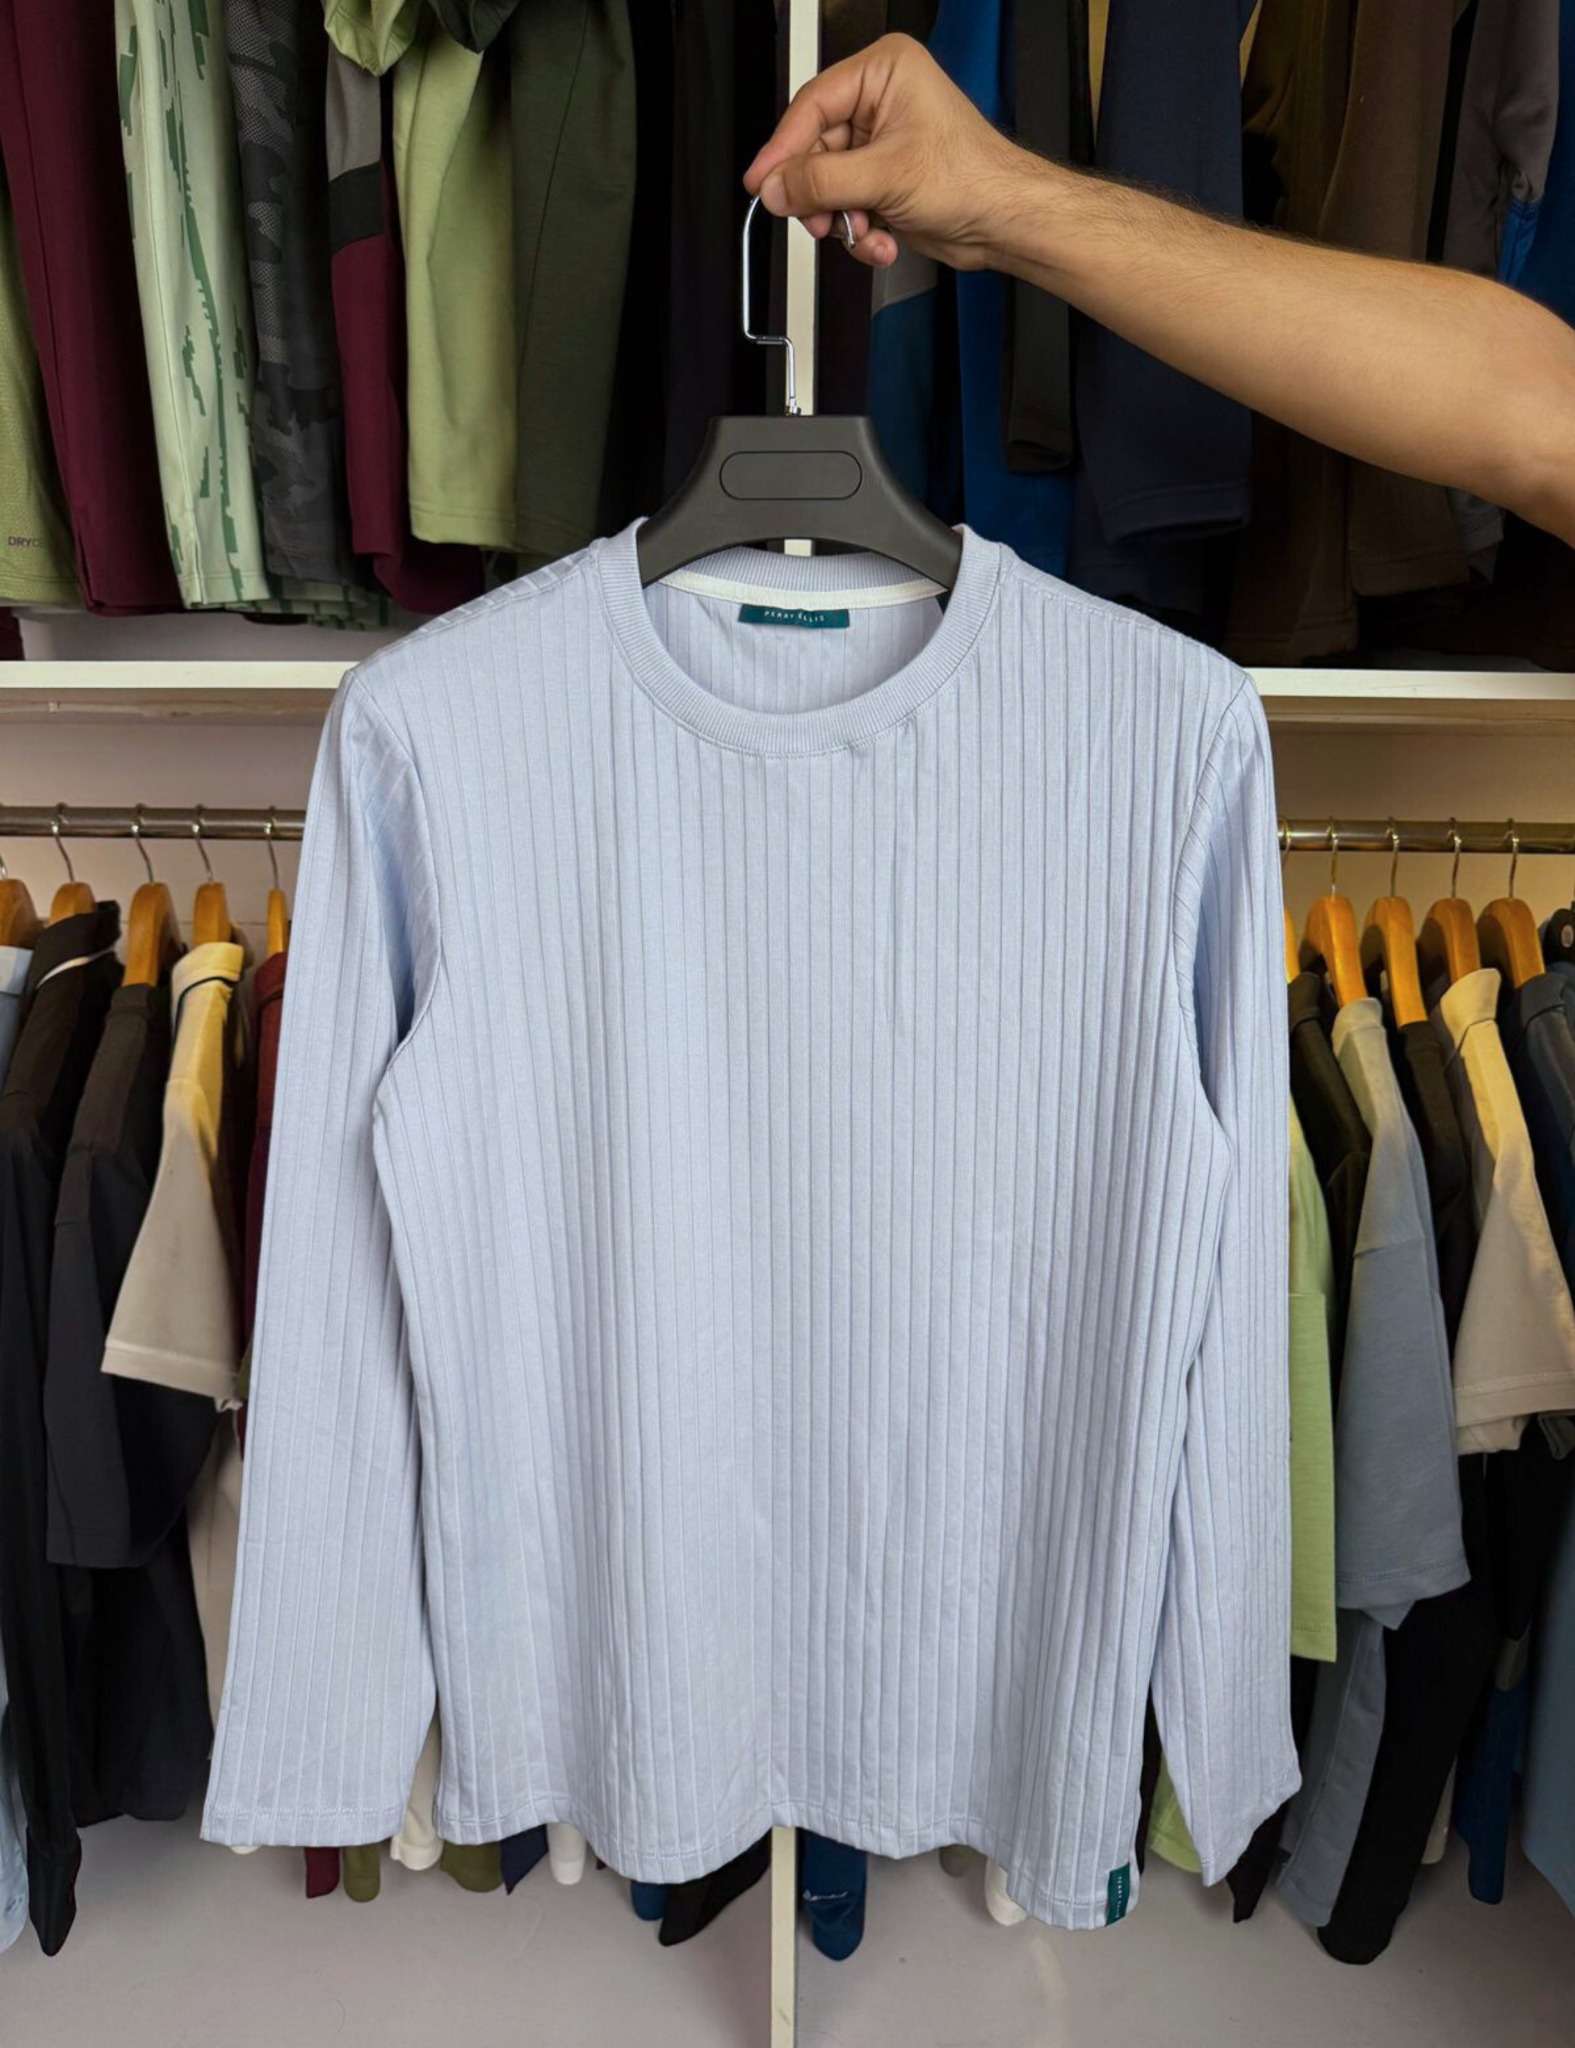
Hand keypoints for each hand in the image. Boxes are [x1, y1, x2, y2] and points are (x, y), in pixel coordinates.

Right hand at [743, 34, 1026, 271]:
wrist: (1005, 222)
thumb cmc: (972, 178)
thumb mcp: (885, 176)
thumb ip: (821, 181)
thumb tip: (775, 187)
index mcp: (883, 71)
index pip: (812, 106)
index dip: (783, 148)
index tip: (763, 182)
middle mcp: (879, 101)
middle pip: (815, 149)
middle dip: (819, 195)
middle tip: (818, 222)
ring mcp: (880, 143)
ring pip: (828, 184)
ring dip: (841, 219)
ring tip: (862, 233)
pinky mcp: (883, 180)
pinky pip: (846, 205)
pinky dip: (858, 231)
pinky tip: (880, 241)